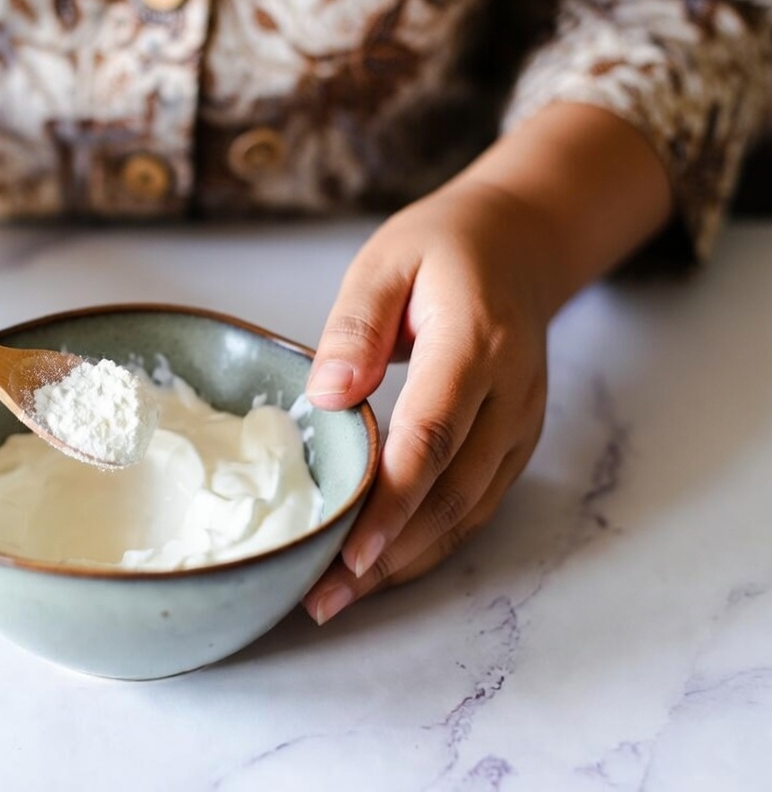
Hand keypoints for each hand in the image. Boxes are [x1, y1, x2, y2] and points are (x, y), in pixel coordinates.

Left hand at [301, 181, 556, 622]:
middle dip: (388, 555)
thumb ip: (355, 327)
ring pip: (467, 513)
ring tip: (339, 599)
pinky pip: (475, 506)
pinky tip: (382, 569)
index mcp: (475, 344)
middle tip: (322, 599)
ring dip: (406, 563)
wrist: (521, 244)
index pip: (433, 435)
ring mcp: (521, 425)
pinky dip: (429, 545)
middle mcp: (510, 396)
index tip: (347, 551)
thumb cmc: (442, 249)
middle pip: (451, 493)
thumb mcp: (386, 261)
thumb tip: (327, 397)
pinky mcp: (516, 443)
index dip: (392, 501)